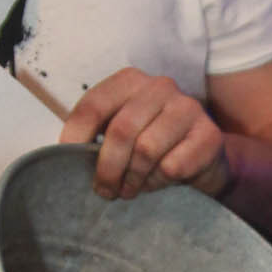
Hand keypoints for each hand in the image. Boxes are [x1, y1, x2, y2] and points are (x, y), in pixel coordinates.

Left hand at [59, 69, 231, 200]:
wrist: (204, 158)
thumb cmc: (152, 145)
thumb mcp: (121, 130)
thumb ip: (96, 134)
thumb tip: (63, 156)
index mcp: (131, 80)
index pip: (94, 105)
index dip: (75, 136)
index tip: (67, 161)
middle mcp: (160, 86)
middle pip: (121, 130)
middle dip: (107, 168)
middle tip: (104, 191)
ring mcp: (188, 108)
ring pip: (146, 150)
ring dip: (133, 179)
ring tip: (129, 190)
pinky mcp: (208, 135)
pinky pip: (171, 166)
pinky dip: (158, 183)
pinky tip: (157, 183)